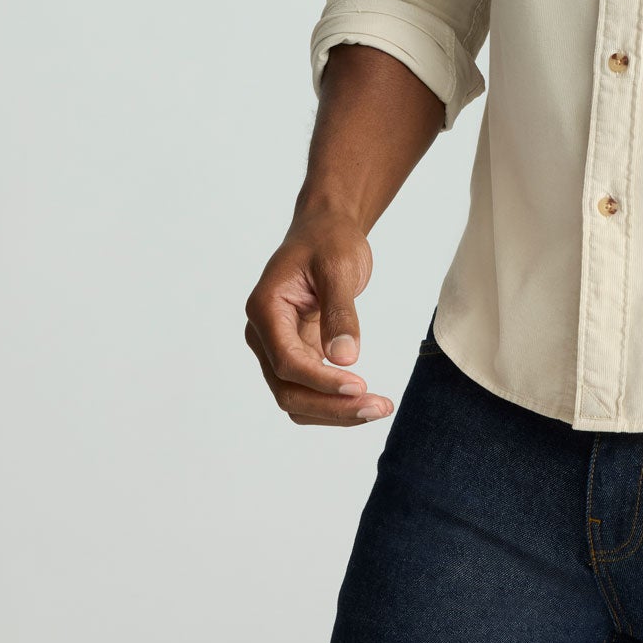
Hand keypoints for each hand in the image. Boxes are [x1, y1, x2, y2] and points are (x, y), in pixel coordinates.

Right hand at [243, 209, 395, 426]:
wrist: (326, 229)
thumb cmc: (329, 240)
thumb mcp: (339, 267)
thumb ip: (340, 312)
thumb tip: (345, 359)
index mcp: (265, 309)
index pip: (286, 360)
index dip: (321, 380)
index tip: (360, 385)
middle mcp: (263, 334)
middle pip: (288, 390)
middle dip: (331, 406)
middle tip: (379, 407)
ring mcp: (277, 347)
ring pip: (296, 399)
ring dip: (334, 412)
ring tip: (379, 407)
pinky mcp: (297, 354)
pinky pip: (309, 391)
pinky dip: (335, 403)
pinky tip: (366, 401)